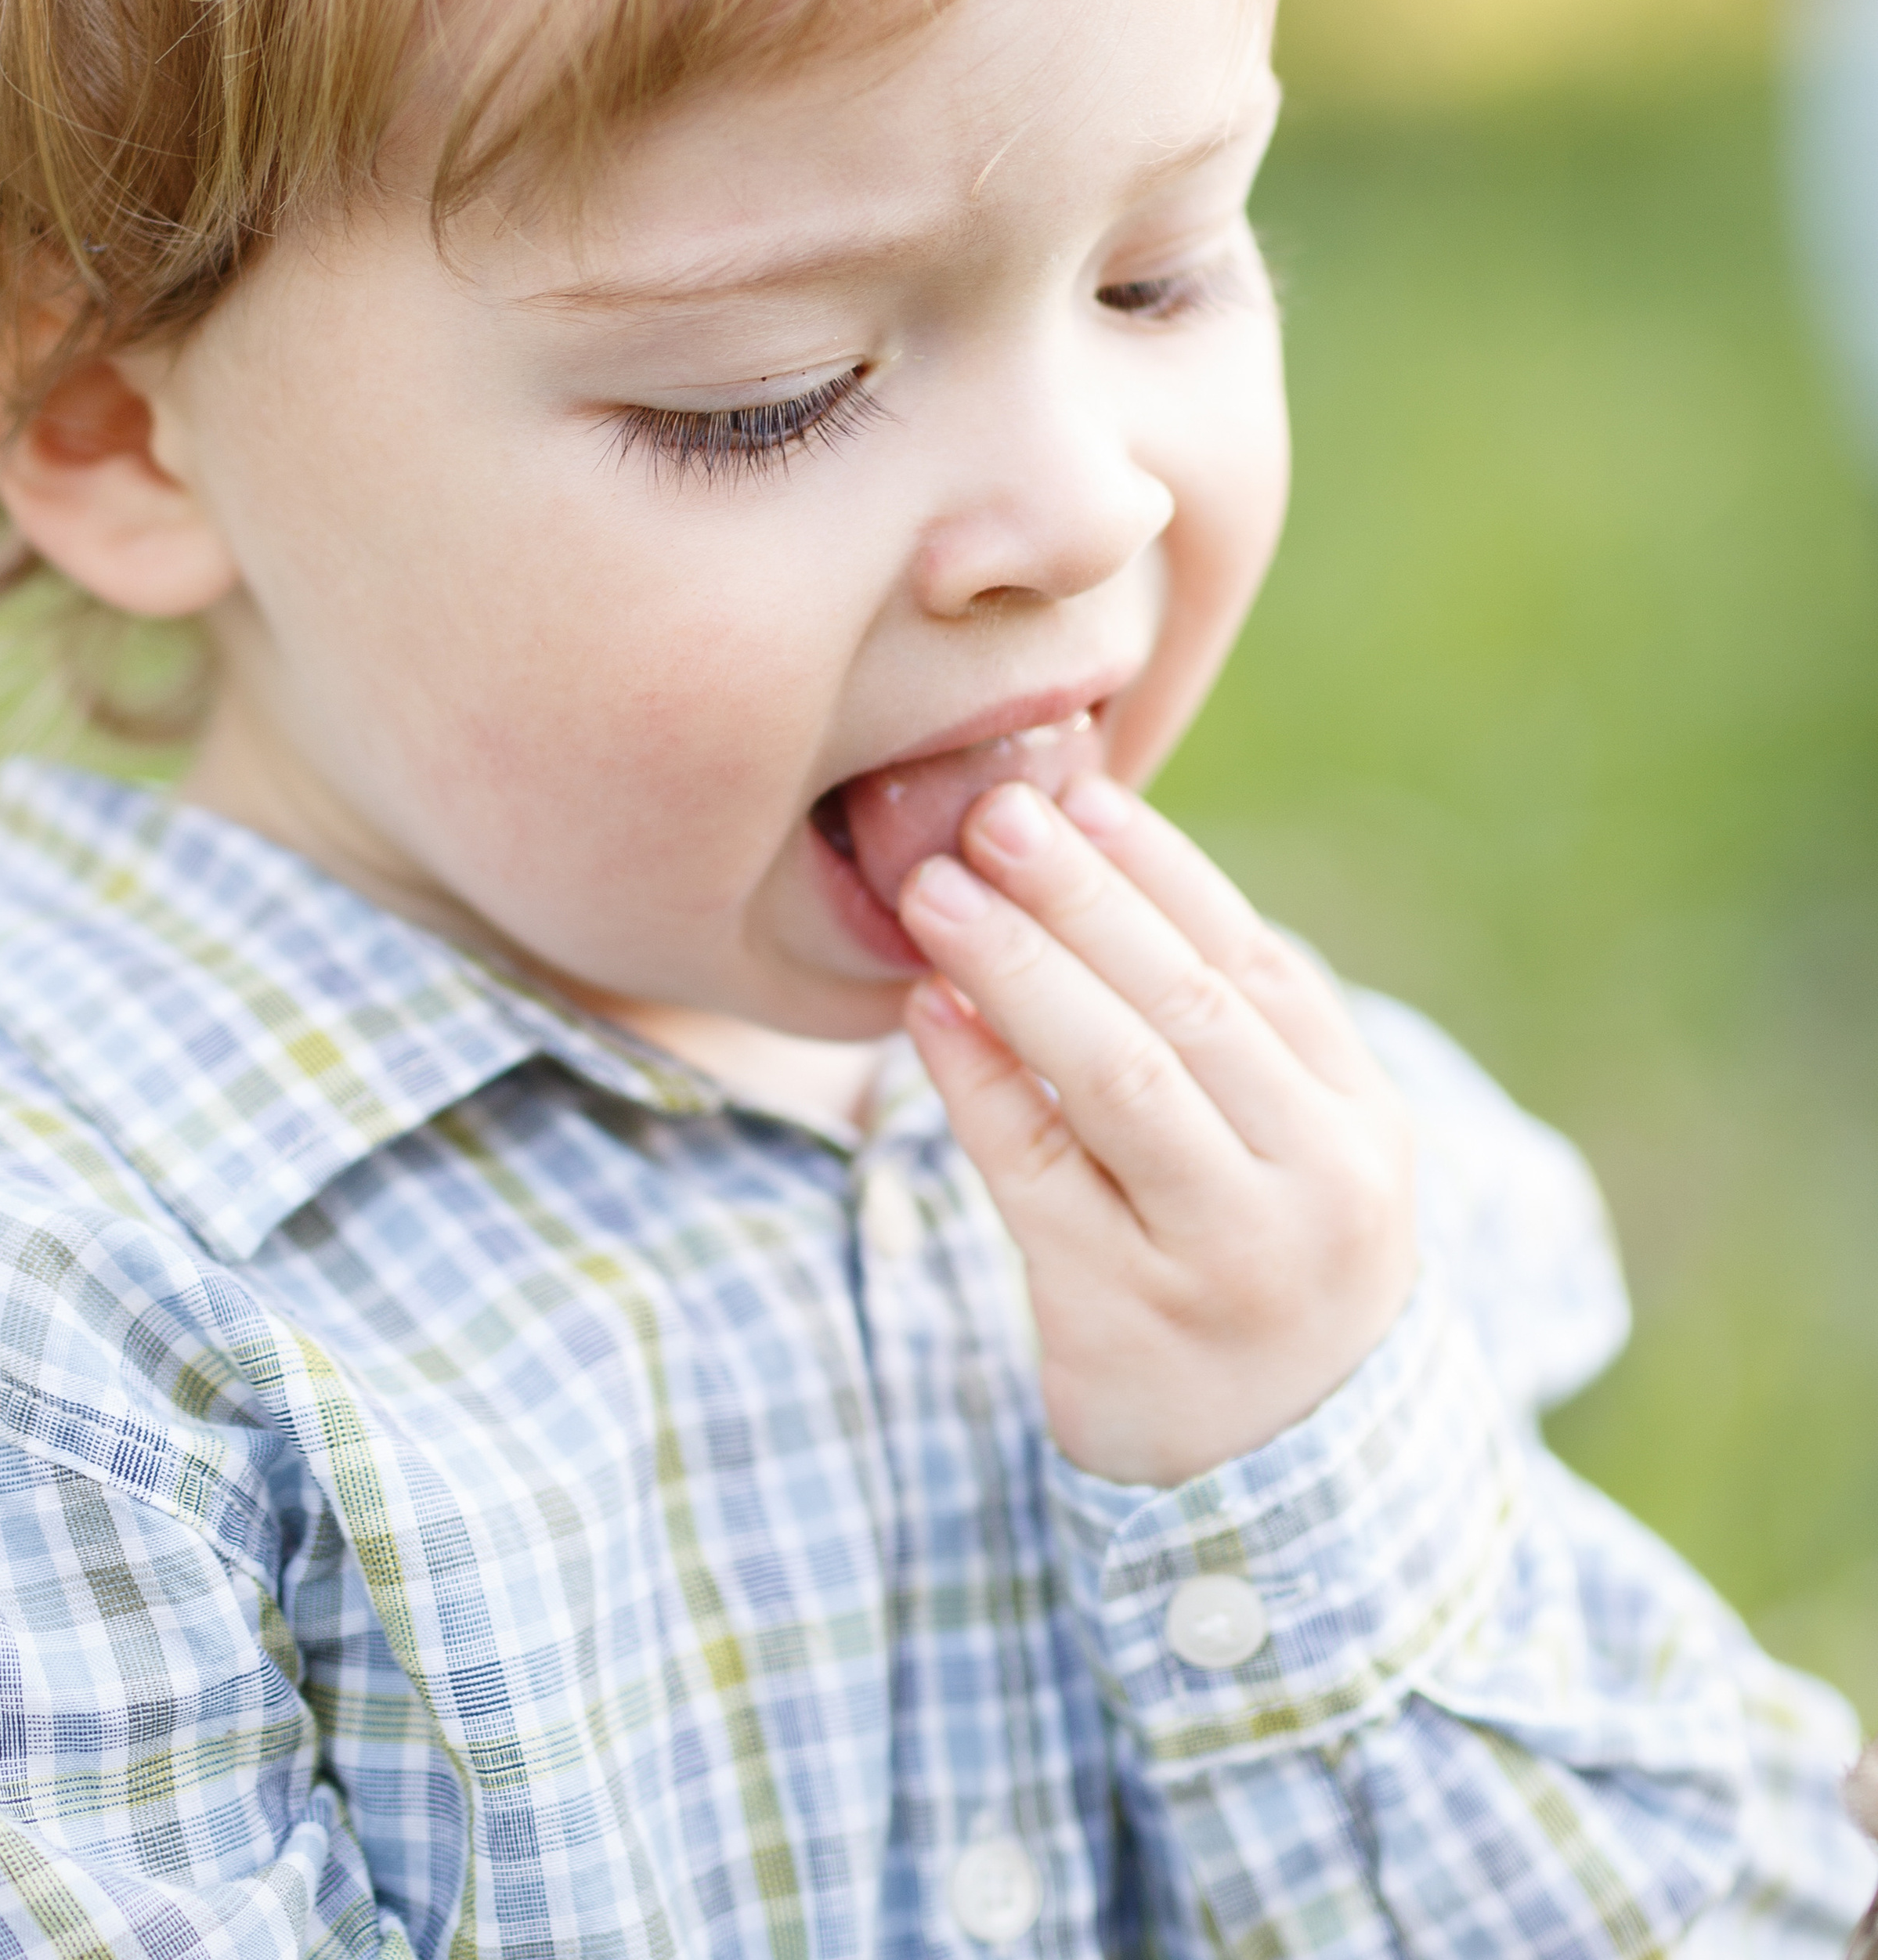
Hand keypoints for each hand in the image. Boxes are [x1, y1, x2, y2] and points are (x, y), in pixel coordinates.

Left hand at [898, 776, 1416, 1486]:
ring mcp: (1222, 1258)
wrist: (1288, 1492)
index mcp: (1361, 1123)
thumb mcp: (1295, 1159)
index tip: (1080, 795)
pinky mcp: (1122, 1321)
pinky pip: (1038, 1175)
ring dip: (1021, 969)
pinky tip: (927, 1012)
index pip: (1255, 964)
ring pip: (1118, 1080)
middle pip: (1187, 1006)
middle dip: (1081, 897)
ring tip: (937, 890)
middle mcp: (1313, 1185)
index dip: (1162, 872)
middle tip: (991, 812)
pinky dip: (979, 1081)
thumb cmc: (1262, 1273)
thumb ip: (1227, 1037)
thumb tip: (1087, 867)